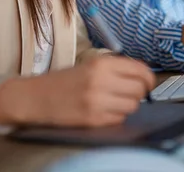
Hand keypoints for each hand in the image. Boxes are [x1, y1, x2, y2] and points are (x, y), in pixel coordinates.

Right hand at [0, 56, 155, 127]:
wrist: (34, 97)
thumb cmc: (64, 81)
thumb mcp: (90, 65)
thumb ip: (116, 69)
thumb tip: (143, 77)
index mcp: (101, 63)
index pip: (140, 70)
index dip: (149, 78)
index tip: (148, 83)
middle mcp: (100, 81)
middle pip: (139, 89)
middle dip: (139, 93)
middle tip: (131, 93)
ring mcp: (96, 102)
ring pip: (132, 106)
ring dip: (128, 105)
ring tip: (115, 102)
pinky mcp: (92, 120)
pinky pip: (119, 119)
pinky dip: (116, 116)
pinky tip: (104, 111)